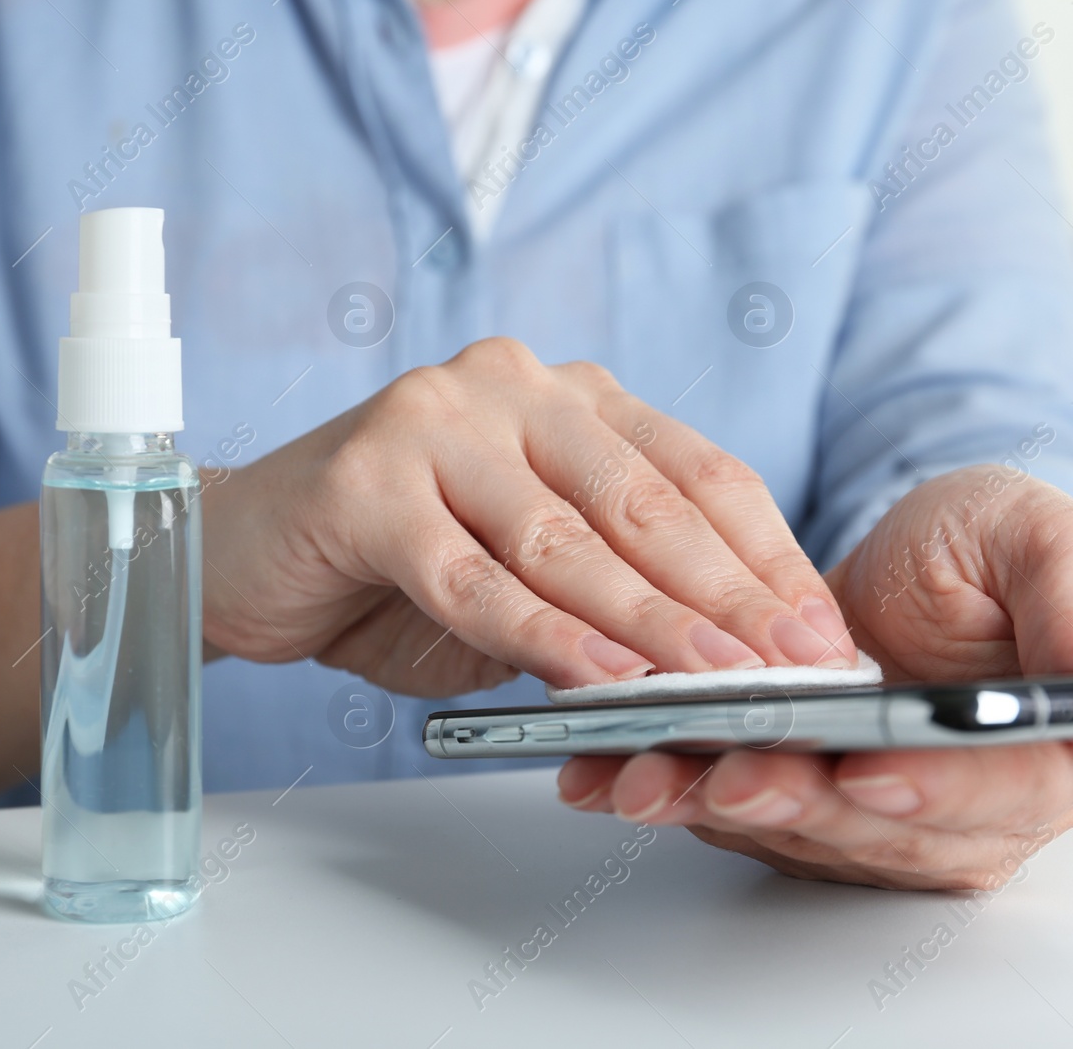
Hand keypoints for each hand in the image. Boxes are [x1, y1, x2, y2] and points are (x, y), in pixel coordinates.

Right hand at [200, 338, 857, 694]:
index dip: (770, 558)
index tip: (824, 637)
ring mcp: (435, 422)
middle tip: (795, 668)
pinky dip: (543, 636)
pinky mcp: (367, 480)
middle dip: (730, 597)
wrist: (248, 552)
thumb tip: (733, 662)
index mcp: (570, 396)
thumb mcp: (529, 570)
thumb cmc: (399, 565)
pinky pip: (473, 576)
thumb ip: (613, 590)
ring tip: (720, 684)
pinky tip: (601, 682)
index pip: (700, 473)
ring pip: (566, 541)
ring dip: (651, 624)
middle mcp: (512, 387)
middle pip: (646, 503)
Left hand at [557, 466, 1072, 889]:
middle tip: (730, 774)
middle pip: (884, 834)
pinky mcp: (799, 801)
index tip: (872, 770)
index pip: (1004, 794)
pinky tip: (609, 773)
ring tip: (644, 775)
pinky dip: (673, 792)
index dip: (939, 791)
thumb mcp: (1042, 541)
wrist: (910, 560)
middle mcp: (961, 807)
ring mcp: (873, 815)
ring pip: (797, 832)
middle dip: (800, 806)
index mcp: (1047, 753)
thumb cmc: (986, 545)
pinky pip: (736, 811)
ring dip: (716, 809)